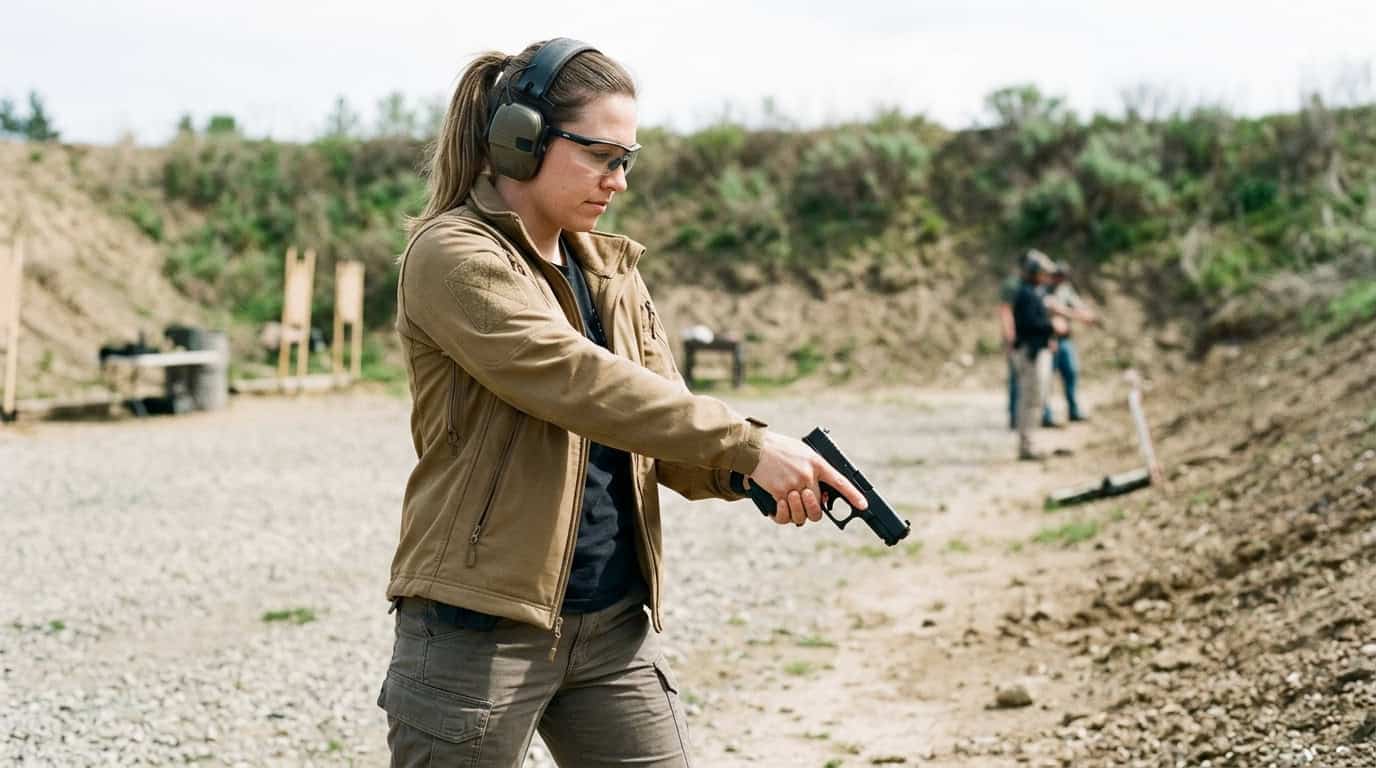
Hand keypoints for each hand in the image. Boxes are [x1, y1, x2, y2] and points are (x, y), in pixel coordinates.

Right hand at [748, 431, 867, 526]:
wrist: (756, 448)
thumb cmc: (780, 448)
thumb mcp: (803, 451)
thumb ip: (815, 467)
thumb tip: (821, 489)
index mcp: (816, 463)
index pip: (840, 482)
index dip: (853, 495)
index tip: (863, 506)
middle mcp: (807, 475)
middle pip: (818, 505)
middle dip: (814, 508)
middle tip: (806, 501)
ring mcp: (792, 485)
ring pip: (803, 513)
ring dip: (798, 511)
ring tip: (791, 500)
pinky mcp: (778, 492)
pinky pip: (785, 513)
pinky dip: (783, 513)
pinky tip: (781, 505)